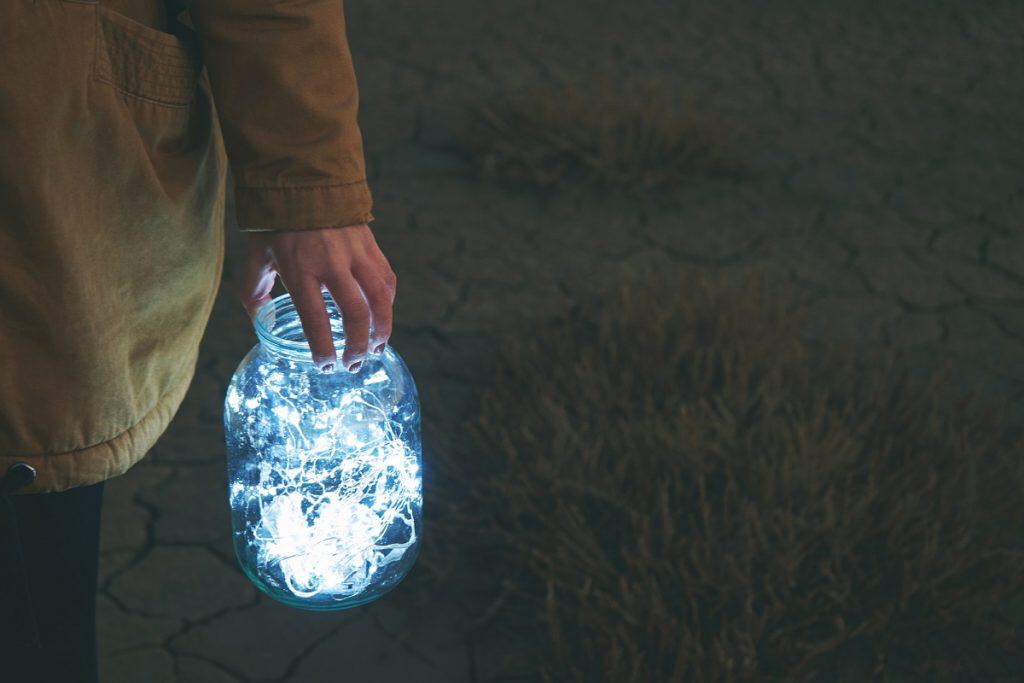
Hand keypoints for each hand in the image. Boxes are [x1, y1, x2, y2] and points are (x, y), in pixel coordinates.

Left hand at [241, 224, 396, 372]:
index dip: (323, 347)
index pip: (314, 318)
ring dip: (382, 329)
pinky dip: (387, 303)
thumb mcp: (255, 256)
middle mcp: (330, 262)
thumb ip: (253, 292)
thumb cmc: (276, 224)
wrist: (303, 180)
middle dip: (357, 346)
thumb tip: (260, 324)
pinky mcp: (371, 245)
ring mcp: (355, 253)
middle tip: (353, 365)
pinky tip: (381, 317)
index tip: (326, 366)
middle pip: (355, 313)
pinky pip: (386, 280)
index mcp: (298, 268)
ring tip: (377, 349)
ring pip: (380, 299)